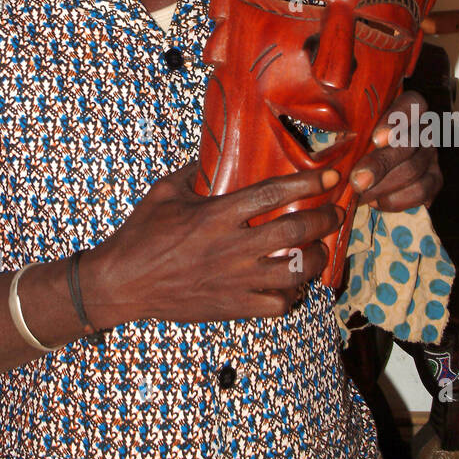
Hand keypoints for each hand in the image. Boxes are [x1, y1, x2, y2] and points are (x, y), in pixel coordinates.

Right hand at [81, 160, 343, 327]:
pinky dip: (292, 294)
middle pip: (295, 233)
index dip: (308, 182)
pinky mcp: (232, 306)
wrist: (123, 282)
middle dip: (325, 221)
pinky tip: (293, 284)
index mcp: (217, 214)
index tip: (331, 177)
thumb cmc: (142, 233)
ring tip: (320, 249)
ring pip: (295, 273)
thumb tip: (216, 151)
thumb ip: (195, 171)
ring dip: (316, 258)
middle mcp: (232, 247)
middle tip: (335, 213)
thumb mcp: (166, 192)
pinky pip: (277, 304)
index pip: (274, 193)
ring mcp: (235, 280)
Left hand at [350, 90, 441, 211]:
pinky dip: (397, 200)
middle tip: (357, 180)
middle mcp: (424, 127)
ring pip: (414, 169)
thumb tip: (331, 129)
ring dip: (384, 186)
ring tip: (360, 194)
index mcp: (406, 107)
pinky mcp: (435, 180)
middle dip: (381, 164)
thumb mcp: (350, 128)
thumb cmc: (356, 140)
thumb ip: (346, 126)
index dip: (396, 120)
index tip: (375, 139)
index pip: (412, 103)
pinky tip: (376, 202)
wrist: (367, 170)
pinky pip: (422, 191)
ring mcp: (432, 154)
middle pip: (410, 142)